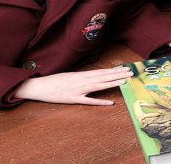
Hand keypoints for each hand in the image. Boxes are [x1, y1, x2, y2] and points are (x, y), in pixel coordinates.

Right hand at [12, 66, 130, 104]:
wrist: (39, 87)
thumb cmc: (54, 82)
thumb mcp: (70, 76)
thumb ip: (82, 77)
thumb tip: (95, 77)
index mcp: (80, 74)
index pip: (101, 71)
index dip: (114, 70)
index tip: (125, 68)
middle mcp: (81, 80)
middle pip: (103, 77)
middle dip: (117, 75)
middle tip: (131, 73)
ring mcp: (78, 90)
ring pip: (98, 86)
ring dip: (112, 83)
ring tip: (124, 81)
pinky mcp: (73, 99)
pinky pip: (88, 101)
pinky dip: (100, 102)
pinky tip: (110, 102)